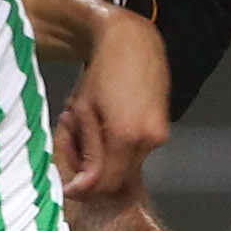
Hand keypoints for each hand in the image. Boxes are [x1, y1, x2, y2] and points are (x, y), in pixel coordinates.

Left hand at [55, 10, 171, 197]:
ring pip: (126, 165)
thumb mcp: (83, 112)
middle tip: (72, 144)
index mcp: (126, 135)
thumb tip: (81, 188)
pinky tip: (104, 122)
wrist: (132, 41)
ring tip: (86, 125)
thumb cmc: (102, 69)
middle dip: (92, 170)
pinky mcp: (162, 128)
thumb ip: (85, 153)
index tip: (67, 187)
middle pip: (117, 178)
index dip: (83, 189)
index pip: (104, 183)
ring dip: (104, 156)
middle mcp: (149, 139)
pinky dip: (117, 145)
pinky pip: (137, 151)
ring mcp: (159, 134)